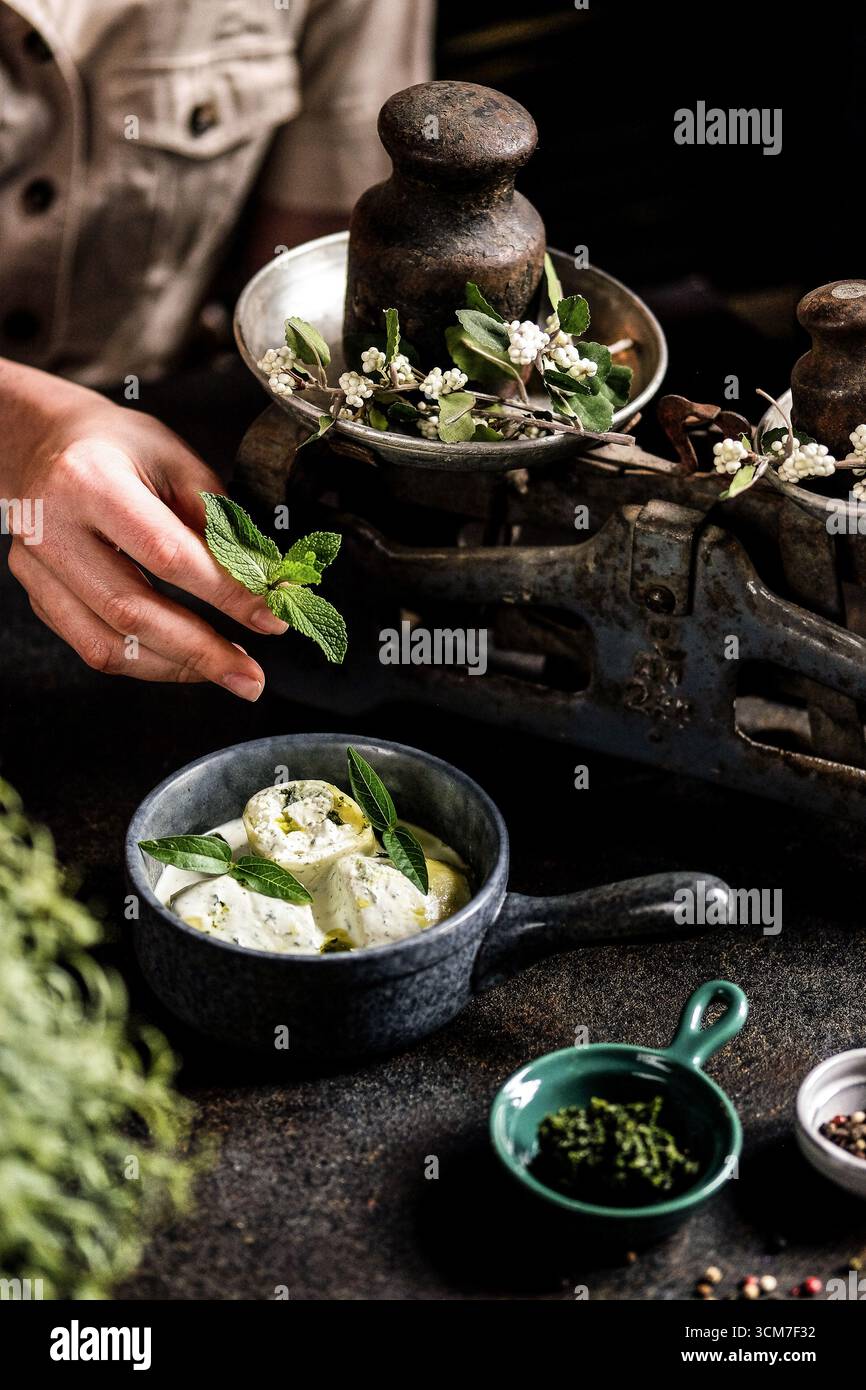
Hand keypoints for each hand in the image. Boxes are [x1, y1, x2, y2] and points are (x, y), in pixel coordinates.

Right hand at [4, 374, 284, 697]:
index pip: (167, 553)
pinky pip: (92, 646)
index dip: (224, 594)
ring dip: (175, 667)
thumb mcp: (176, 461)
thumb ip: (216, 521)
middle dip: (201, 652)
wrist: (43, 444)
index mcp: (90, 481)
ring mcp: (36, 568)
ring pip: (107, 644)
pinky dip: (146, 662)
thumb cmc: (116, 447)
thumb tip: (261, 582)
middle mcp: (52, 528)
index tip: (269, 619)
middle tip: (252, 678)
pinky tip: (184, 659)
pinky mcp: (36, 595)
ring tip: (226, 669)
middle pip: (131, 611)